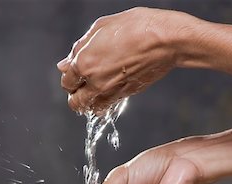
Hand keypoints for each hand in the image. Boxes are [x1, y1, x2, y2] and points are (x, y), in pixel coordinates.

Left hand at [57, 7, 194, 112]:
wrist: (165, 40)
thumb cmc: (136, 27)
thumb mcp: (101, 27)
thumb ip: (80, 48)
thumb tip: (66, 63)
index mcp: (84, 63)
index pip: (66, 81)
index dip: (69, 76)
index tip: (74, 71)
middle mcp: (95, 82)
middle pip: (75, 102)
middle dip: (75, 93)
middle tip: (81, 83)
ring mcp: (112, 91)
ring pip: (90, 109)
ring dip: (89, 102)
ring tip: (94, 89)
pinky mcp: (126, 95)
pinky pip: (108, 107)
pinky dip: (103, 103)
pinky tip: (108, 91)